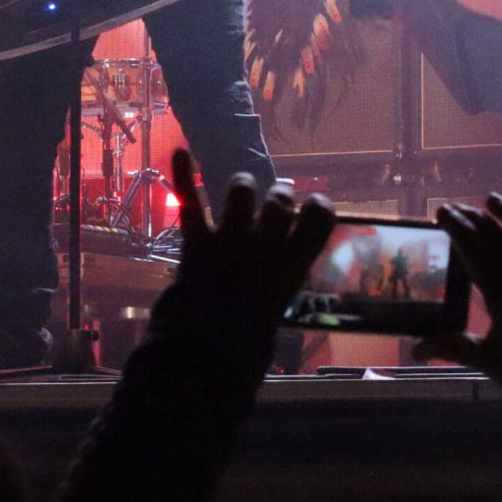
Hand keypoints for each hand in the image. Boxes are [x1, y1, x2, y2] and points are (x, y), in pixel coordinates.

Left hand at [166, 148, 335, 328]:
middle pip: (280, 201)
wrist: (206, 351)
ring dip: (243, 187)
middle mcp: (265, 246)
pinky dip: (183, 175)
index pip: (319, 221)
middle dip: (280, 196)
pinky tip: (181, 151)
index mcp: (292, 267)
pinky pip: (190, 202)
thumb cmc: (246, 343)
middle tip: (277, 201)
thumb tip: (281, 268)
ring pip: (241, 192)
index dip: (319, 207)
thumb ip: (280, 281)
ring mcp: (230, 240)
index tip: (316, 204)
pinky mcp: (197, 241)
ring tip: (243, 190)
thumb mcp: (277, 311)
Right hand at [413, 193, 501, 384]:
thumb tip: (414, 349)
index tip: (442, 213)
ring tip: (494, 202)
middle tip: (458, 208)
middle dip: (474, 218)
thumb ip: (450, 346)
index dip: (456, 228)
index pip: (472, 246)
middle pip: (497, 235)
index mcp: (499, 288)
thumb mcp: (486, 357)